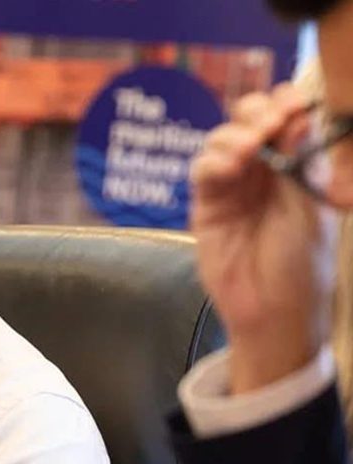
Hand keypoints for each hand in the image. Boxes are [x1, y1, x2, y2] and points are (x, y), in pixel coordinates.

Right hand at [190, 83, 336, 393]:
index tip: (294, 103)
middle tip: (270, 123)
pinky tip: (229, 168)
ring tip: (251, 148)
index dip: (286, 104)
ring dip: (235, 135)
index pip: (286, 119)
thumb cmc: (303, 262)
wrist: (274, 310)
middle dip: (257, 113)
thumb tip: (297, 114)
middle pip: (248, 120)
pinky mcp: (205, 204)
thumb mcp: (311, 206)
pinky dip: (213, 161)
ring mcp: (231, 185)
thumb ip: (301, 160)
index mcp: (296, 165)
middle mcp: (262, 169)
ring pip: (221, 140)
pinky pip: (202, 171)